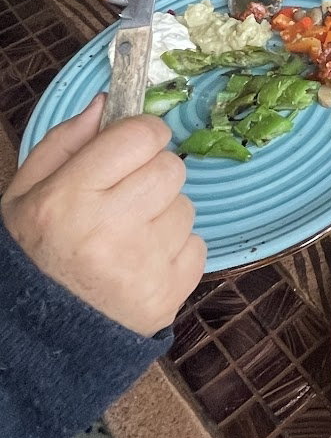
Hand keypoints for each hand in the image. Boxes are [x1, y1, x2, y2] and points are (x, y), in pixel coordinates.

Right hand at [2, 99, 204, 336]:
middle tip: (129, 195)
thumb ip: (65, 142)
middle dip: (154, 173)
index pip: (139, 136)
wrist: (41, 335)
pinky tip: (142, 261)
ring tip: (130, 236)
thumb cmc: (34, 254)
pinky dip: (176, 250)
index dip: (143, 133)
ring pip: (186, 207)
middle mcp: (107, 231)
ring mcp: (142, 266)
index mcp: (67, 199)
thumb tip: (107, 102)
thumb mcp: (25, 193)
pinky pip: (197, 246)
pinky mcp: (169, 295)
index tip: (136, 143)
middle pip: (171, 168)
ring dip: (165, 214)